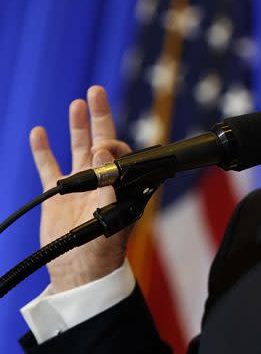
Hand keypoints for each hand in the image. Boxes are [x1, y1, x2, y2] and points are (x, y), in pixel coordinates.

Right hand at [30, 85, 131, 293]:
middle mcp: (101, 179)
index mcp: (119, 183)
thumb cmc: (103, 249)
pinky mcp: (57, 195)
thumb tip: (100, 153)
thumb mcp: (113, 215)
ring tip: (78, 103)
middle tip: (97, 90)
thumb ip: (108, 183)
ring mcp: (79, 185)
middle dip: (99, 116)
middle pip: (100, 140)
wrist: (80, 272)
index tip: (99, 147)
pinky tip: (39, 132)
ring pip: (77, 148)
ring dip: (77, 126)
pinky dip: (43, 150)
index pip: (117, 152)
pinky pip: (49, 167)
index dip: (109, 143)